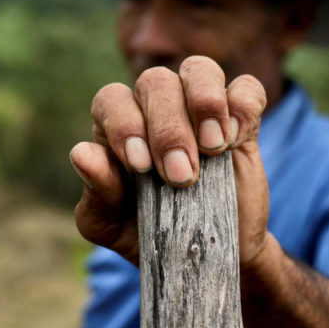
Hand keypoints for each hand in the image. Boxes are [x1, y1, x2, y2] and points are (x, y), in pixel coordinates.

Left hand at [69, 55, 270, 268]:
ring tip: (212, 146)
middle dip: (168, 128)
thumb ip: (97, 191)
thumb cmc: (145, 233)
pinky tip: (234, 139)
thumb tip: (82, 154)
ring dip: (205, 103)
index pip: (112, 99)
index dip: (124, 124)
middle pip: (155, 82)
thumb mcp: (110, 224)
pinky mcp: (240, 119)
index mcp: (117, 124)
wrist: (202, 257)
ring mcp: (199, 107)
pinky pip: (246, 89)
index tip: (141, 165)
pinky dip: (241, 106)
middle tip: (181, 175)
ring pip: (199, 70)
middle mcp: (155, 105)